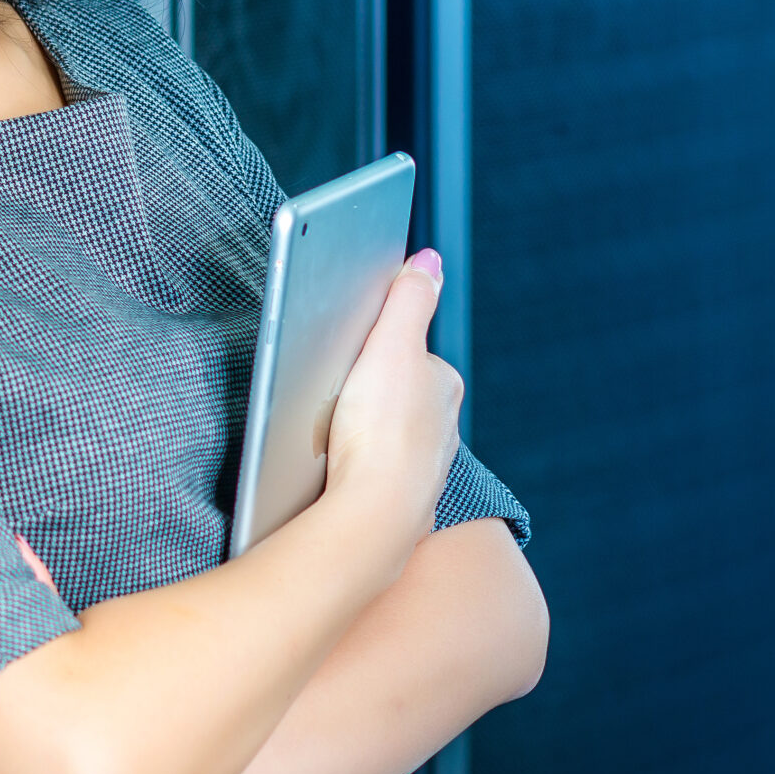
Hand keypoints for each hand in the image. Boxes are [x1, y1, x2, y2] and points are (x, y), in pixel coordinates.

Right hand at [319, 249, 461, 559]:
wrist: (373, 514)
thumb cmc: (381, 430)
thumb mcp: (391, 345)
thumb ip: (409, 299)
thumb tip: (430, 259)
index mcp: (443, 385)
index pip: (408, 351)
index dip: (373, 348)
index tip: (346, 356)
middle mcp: (444, 427)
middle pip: (397, 393)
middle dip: (367, 391)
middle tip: (332, 393)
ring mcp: (424, 466)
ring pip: (387, 434)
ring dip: (362, 430)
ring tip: (330, 432)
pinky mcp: (401, 500)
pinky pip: (377, 472)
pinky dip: (360, 466)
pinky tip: (336, 468)